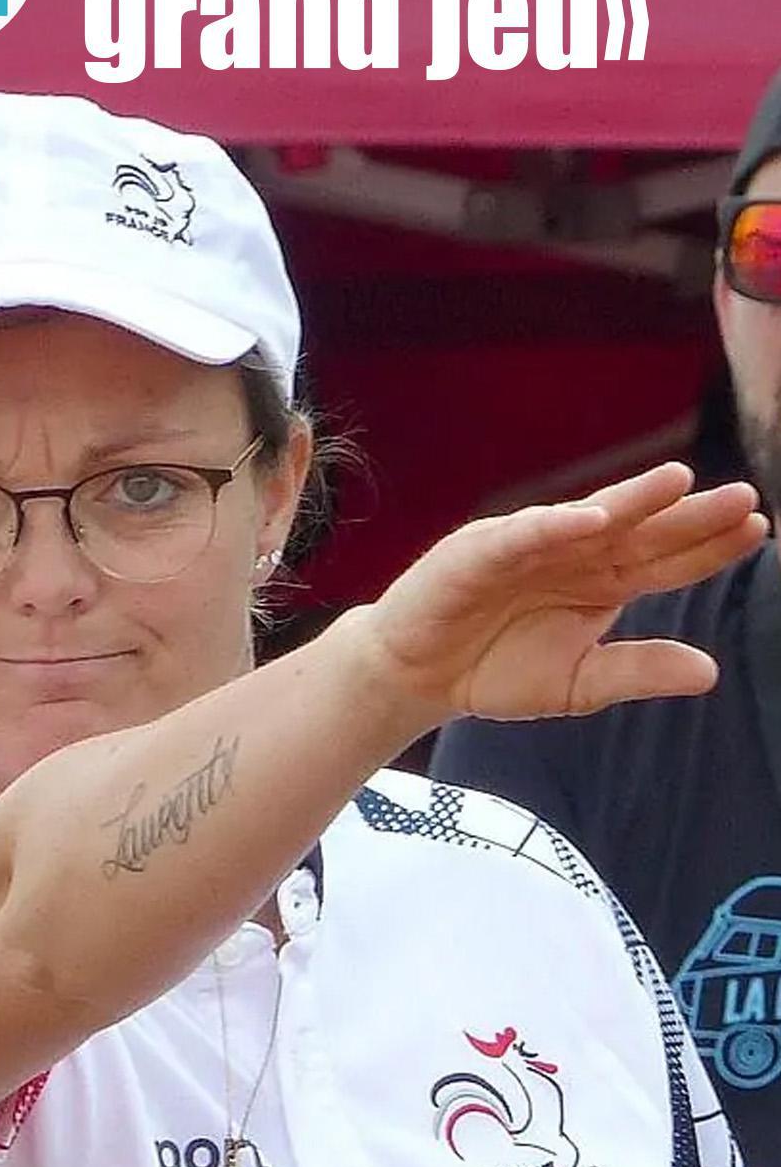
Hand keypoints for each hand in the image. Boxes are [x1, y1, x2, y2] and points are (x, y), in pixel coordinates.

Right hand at [367, 462, 766, 721]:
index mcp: (602, 582)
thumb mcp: (578, 683)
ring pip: (591, 518)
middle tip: (743, 499)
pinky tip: (597, 519)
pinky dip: (558, 525)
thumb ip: (638, 671)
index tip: (758, 530)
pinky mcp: (482, 551)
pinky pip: (526, 534)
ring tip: (680, 483)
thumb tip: (710, 672)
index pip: (667, 560)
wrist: (419, 676)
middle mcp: (573, 554)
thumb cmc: (495, 670)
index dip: (710, 547)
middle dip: (690, 515)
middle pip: (642, 531)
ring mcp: (530, 546)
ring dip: (634, 500)